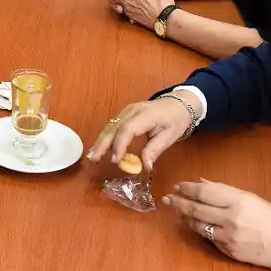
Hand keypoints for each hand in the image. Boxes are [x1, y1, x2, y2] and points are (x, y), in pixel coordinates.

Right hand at [85, 93, 199, 170]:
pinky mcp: (124, 114)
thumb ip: (155, 150)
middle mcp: (132, 110)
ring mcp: (126, 111)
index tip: (115, 161)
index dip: (120, 145)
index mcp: (146, 115)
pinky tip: (99, 148)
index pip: (128, 129)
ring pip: (110, 126)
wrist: (178, 104)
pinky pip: (112, 126)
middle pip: (114, 127)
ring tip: (92, 156)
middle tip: (93, 159)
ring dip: (100, 142)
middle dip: (103, 144)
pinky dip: (104, 138)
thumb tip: (144, 167)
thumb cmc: (176, 120)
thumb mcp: (170, 137)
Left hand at [163, 179, 270, 270]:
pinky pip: (208, 238)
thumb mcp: (251, 198)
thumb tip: (201, 182)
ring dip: (184, 217)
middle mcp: (231, 219)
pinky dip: (199, 229)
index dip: (186, 188)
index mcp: (238, 201)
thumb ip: (224, 190)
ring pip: (198, 225)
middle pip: (195, 209)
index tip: (177, 185)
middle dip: (178, 202)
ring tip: (177, 210)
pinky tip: (194, 223)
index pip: (203, 192)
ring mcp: (228, 237)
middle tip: (167, 198)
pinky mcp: (228, 251)